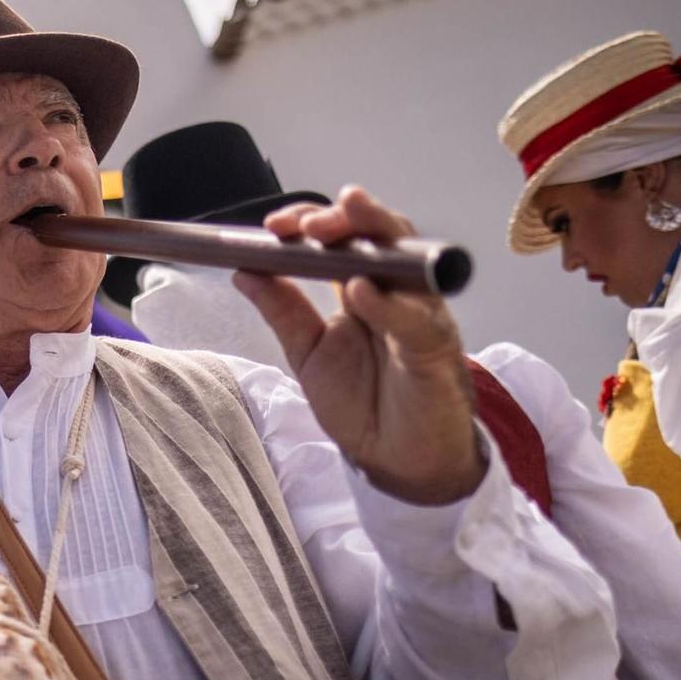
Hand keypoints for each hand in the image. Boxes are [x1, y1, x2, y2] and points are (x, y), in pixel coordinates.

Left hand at [233, 186, 485, 504]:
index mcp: (363, 289)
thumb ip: (283, 311)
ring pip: (407, 261)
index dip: (312, 222)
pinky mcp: (437, 351)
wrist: (397, 461)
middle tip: (308, 224)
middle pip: (380, 234)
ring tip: (331, 230)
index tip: (274, 226)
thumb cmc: (362, 404)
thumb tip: (243, 270)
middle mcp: (396, 294)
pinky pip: (416, 319)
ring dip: (371, 236)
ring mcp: (420, 316)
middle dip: (345, 217)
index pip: (343, 238)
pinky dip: (387, 304)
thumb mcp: (308, 353)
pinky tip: (358, 292)